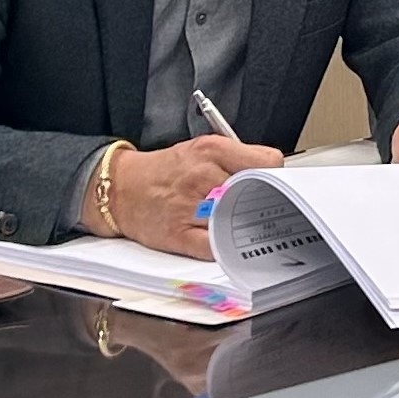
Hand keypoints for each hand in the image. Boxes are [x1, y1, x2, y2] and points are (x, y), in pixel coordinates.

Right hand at [94, 135, 282, 258]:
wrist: (121, 188)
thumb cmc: (167, 170)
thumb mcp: (203, 149)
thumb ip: (239, 159)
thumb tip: (274, 174)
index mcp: (211, 151)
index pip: (267, 162)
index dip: (276, 175)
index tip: (275, 184)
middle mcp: (202, 176)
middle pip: (257, 192)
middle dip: (265, 202)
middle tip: (265, 207)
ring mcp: (190, 207)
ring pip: (238, 220)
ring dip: (248, 225)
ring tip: (246, 223)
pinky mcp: (178, 234)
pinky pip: (215, 247)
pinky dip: (226, 248)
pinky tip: (230, 242)